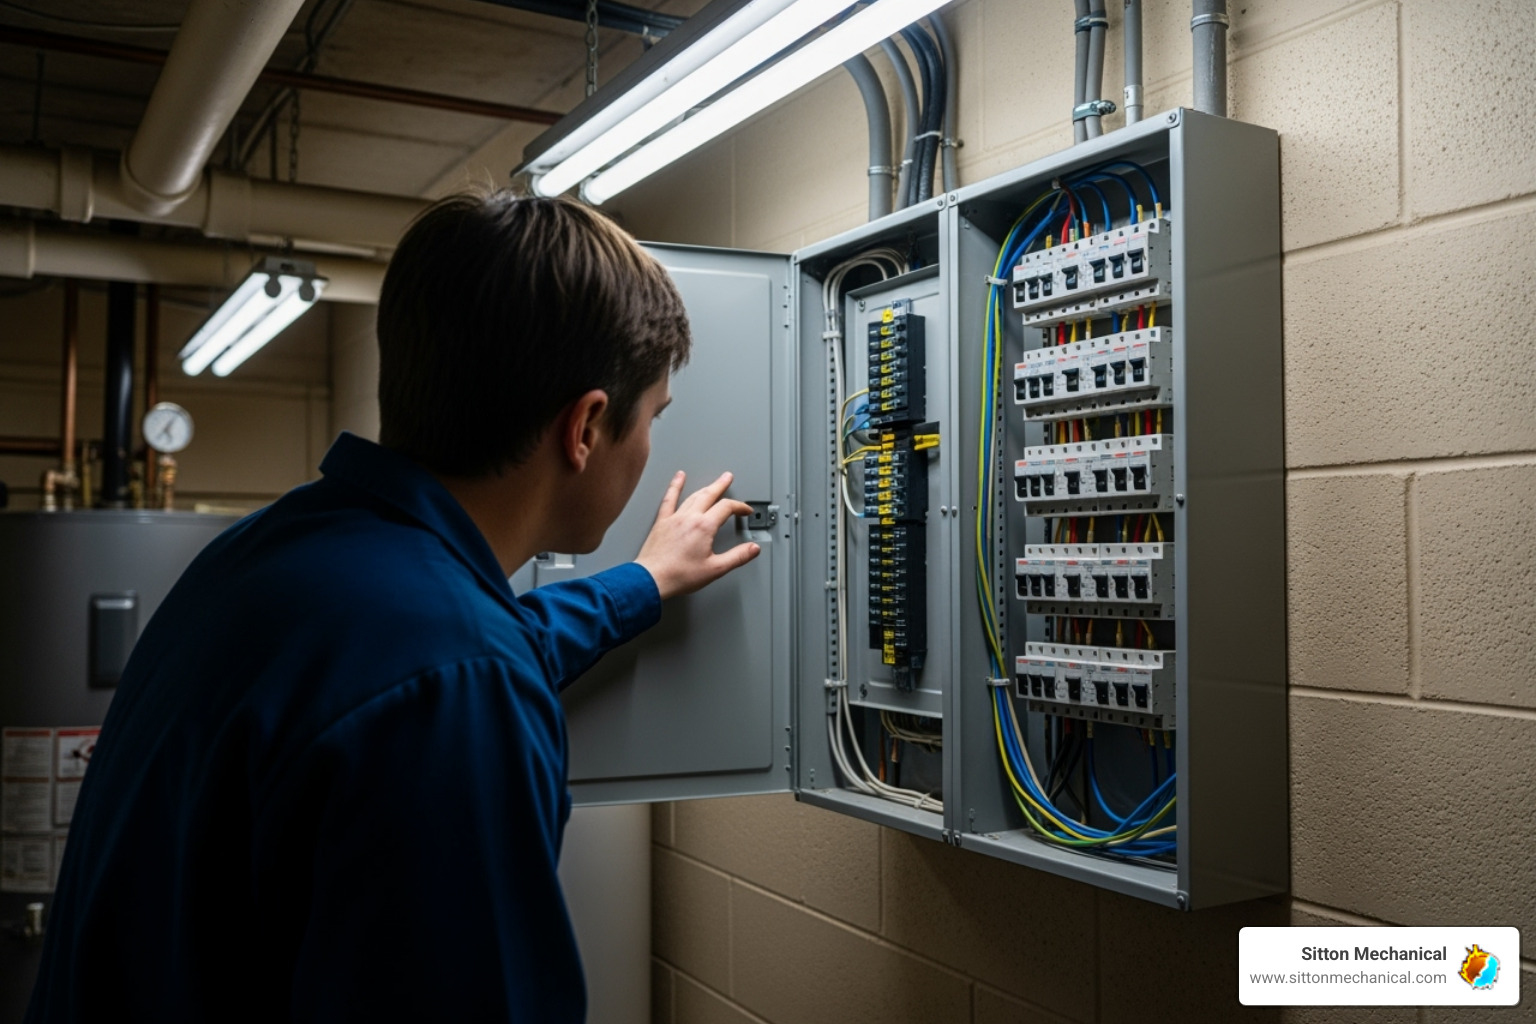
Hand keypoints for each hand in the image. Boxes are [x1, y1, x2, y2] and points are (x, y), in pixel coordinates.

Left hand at [635, 471, 759, 599]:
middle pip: (709, 495)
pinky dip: (675, 486)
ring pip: (693, 496)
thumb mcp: (715, 569)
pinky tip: (678, 478)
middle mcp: (689, 518)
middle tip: (728, 478)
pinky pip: (669, 499)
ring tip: (712, 481)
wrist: (652, 579)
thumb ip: (737, 557)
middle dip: (721, 486)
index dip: (740, 507)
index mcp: (704, 527)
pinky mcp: (662, 522)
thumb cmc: (679, 576)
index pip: (727, 508)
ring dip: (705, 487)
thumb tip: (753, 549)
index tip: (745, 511)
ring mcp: (674, 518)